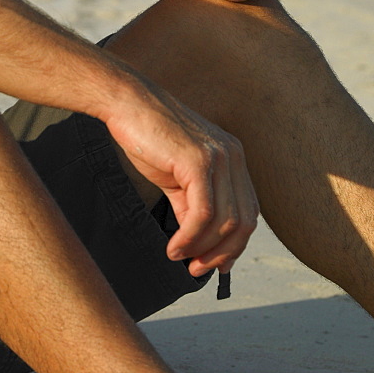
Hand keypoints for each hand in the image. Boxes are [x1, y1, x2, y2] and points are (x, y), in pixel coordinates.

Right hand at [105, 87, 258, 276]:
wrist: (125, 103)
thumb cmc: (147, 136)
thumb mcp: (176, 175)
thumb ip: (192, 204)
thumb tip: (197, 243)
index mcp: (233, 156)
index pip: (247, 211)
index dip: (235, 244)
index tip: (214, 264)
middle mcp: (233, 155)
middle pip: (243, 221)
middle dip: (222, 253)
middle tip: (196, 269)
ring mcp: (218, 157)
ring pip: (224, 221)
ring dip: (202, 249)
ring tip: (179, 257)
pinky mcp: (198, 161)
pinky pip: (203, 213)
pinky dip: (190, 238)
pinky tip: (173, 247)